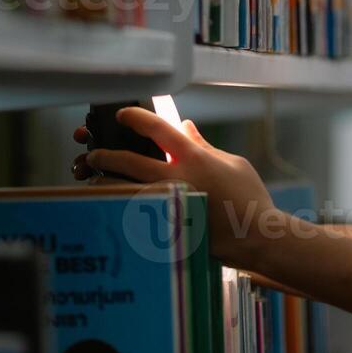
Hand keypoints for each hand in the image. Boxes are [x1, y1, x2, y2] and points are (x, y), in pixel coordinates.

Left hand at [71, 107, 277, 266]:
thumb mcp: (232, 163)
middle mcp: (178, 179)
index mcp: (194, 158)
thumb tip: (184, 126)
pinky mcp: (168, 227)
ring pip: (123, 191)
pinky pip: (134, 216)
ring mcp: (170, 205)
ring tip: (94, 180)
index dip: (134, 117)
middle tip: (95, 154)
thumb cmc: (249, 197)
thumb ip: (203, 145)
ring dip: (105, 183)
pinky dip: (119, 208)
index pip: (157, 128)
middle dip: (106, 155)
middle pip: (129, 161)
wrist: (257, 237)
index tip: (123, 115)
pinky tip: (110, 206)